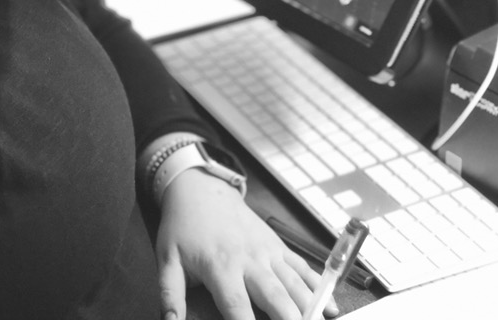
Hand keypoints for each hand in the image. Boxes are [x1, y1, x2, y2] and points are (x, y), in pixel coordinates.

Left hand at [155, 170, 338, 319]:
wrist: (201, 190)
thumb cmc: (184, 227)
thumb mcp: (168, 260)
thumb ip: (170, 296)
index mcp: (220, 266)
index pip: (236, 307)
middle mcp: (249, 260)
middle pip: (275, 296)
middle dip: (290, 319)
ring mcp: (268, 252)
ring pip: (295, 283)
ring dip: (310, 307)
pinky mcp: (278, 246)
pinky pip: (302, 268)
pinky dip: (318, 287)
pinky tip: (330, 306)